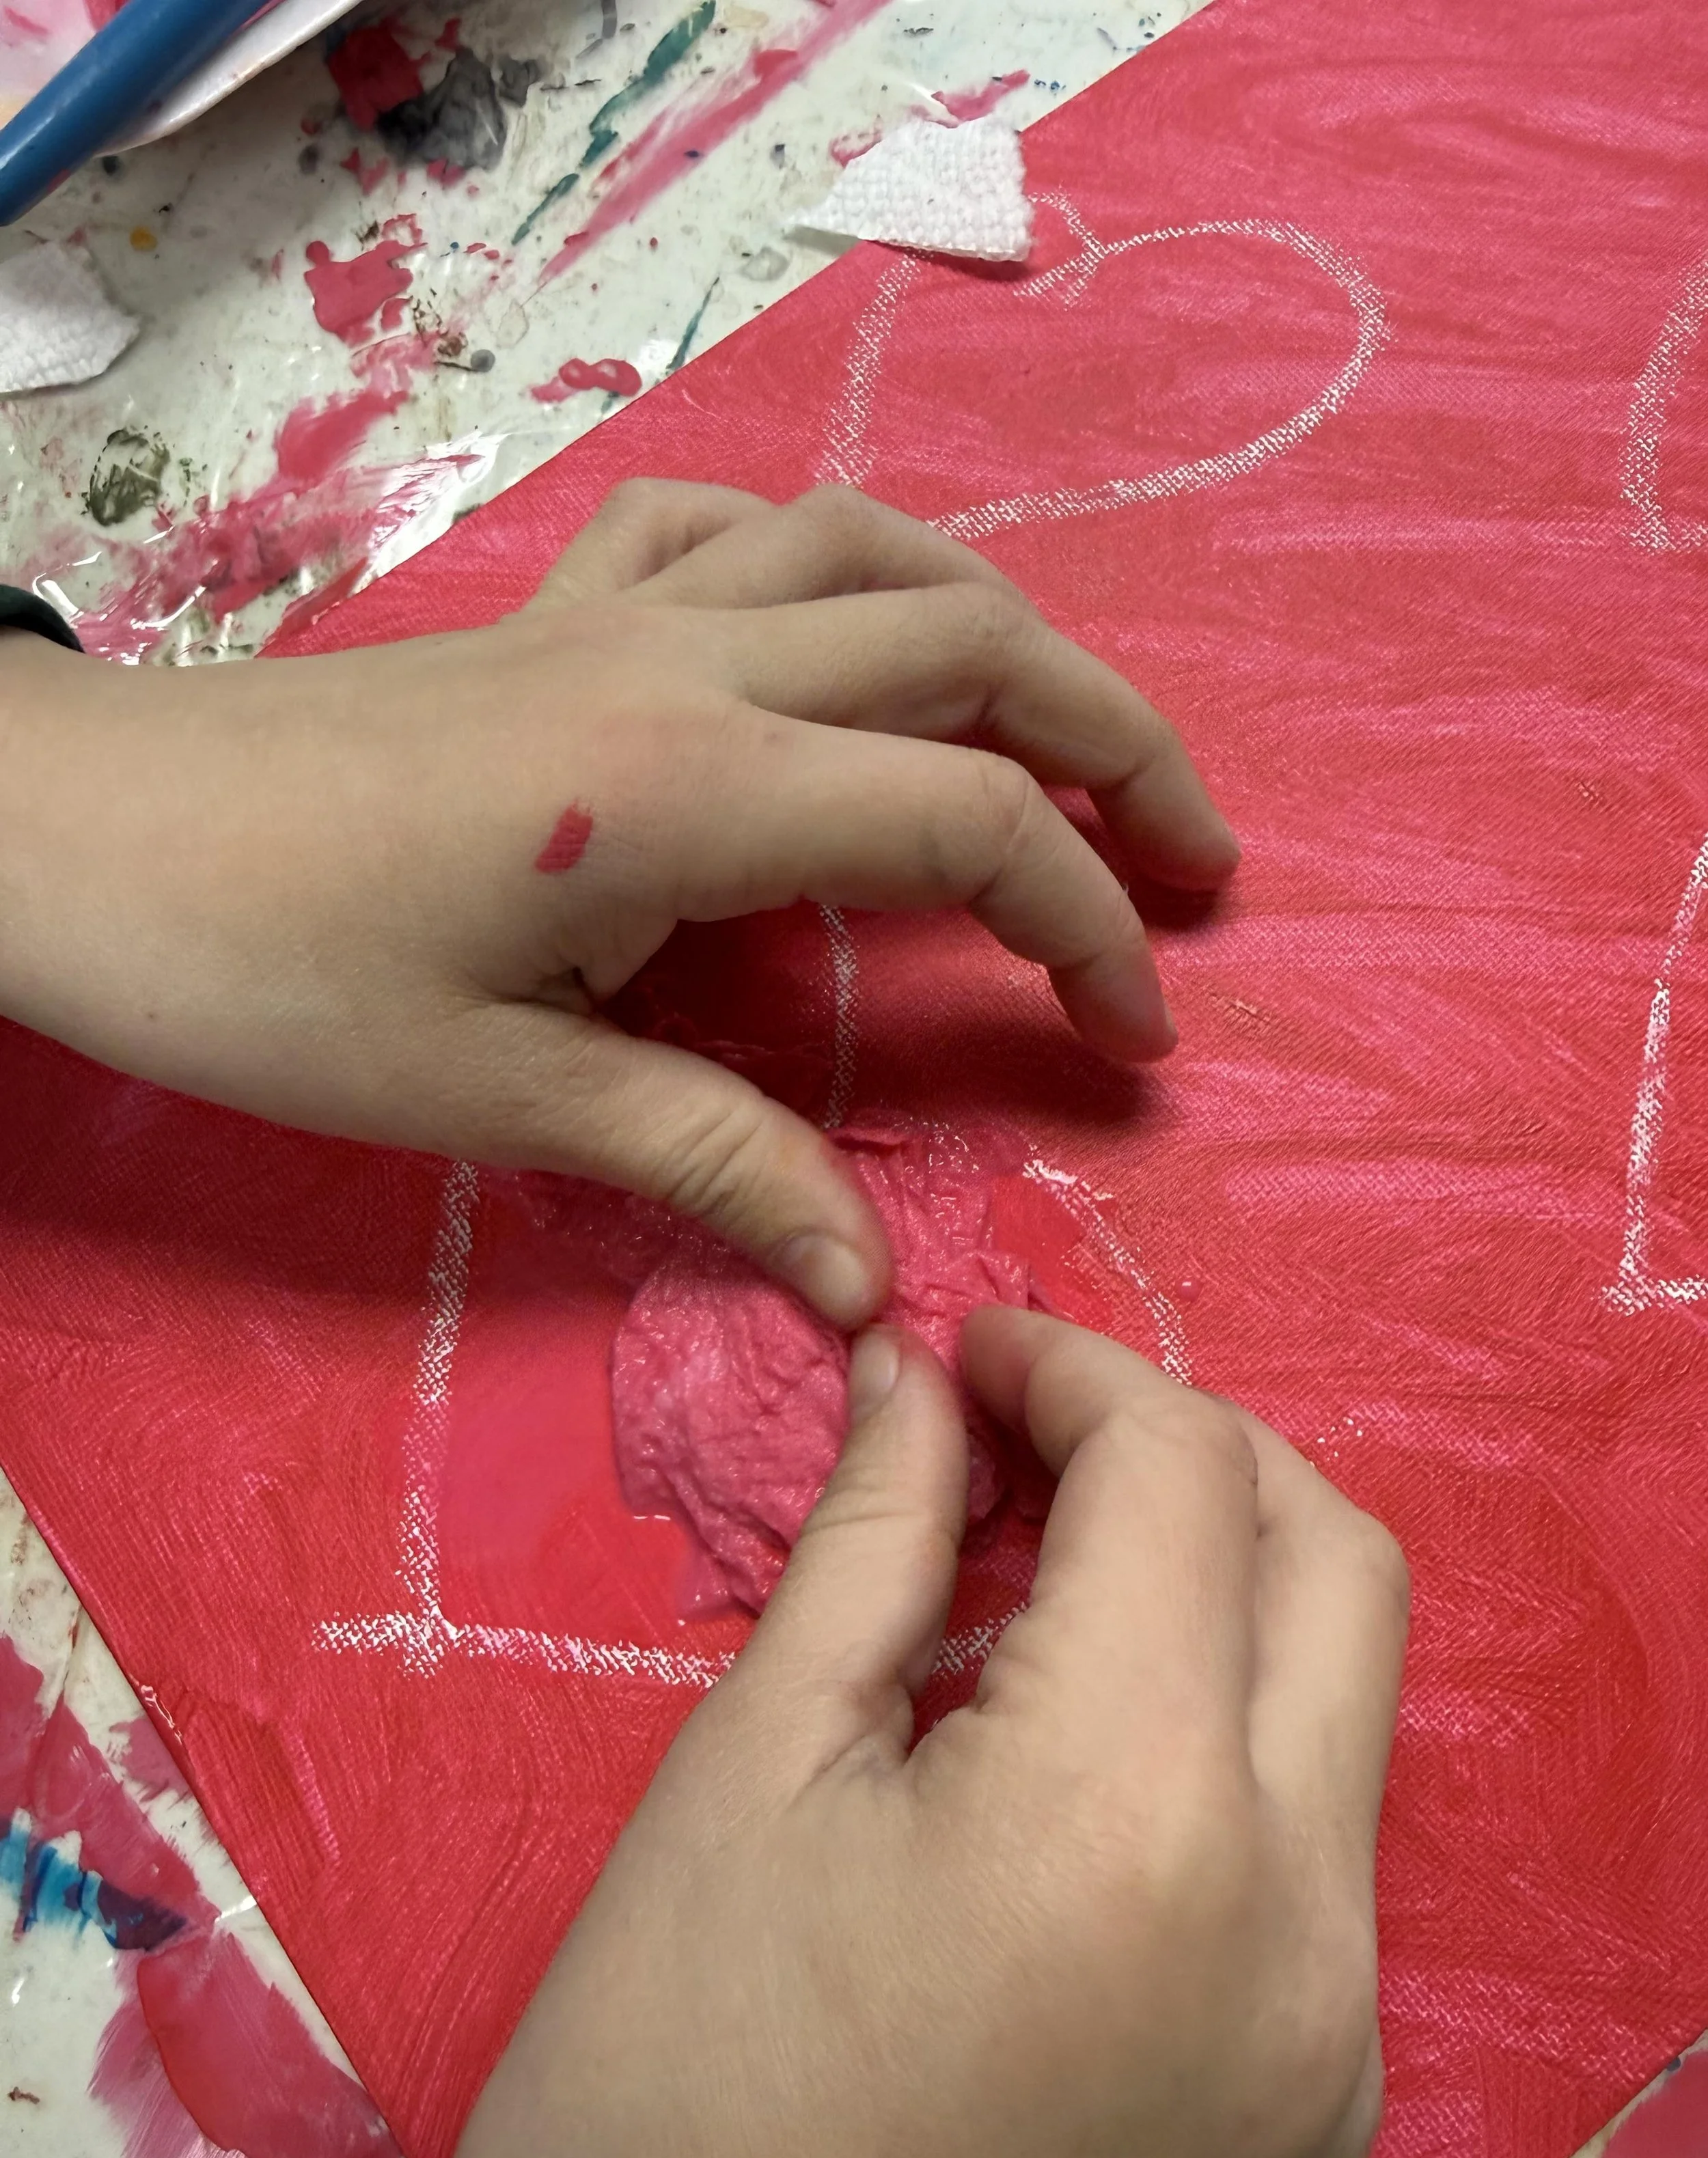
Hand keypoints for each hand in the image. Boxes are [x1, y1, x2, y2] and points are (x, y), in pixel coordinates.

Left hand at [0, 484, 1236, 1324]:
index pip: (971, 822)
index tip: (1138, 1037)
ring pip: (880, 550)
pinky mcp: (557, 601)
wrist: (79, 832)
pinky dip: (831, 558)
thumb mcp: (494, 1095)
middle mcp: (689, 659)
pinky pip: (735, 522)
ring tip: (1073, 735)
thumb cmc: (266, 972)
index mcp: (692, 786)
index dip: (1090, 927)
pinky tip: (843, 630)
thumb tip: (869, 1293)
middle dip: (1123, 750)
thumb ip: (706, 1165)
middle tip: (1199, 866)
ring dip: (1008, 631)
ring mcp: (623, 607)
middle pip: (978, 645)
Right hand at [420, 1310, 1407, 2157]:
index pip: (1183, 1479)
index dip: (1072, 1368)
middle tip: (1031, 1435)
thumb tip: (919, 1379)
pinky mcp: (1314, 2113)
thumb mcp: (744, 1785)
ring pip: (1343, 1705)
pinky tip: (1069, 1754)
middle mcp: (1300, 1924)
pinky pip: (1316, 1850)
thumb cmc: (659, 2110)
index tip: (966, 1352)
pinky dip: (1219, 1740)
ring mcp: (1330, 2037)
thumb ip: (871, 1545)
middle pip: (1334, 1564)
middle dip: (1192, 1448)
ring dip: (1218, 1588)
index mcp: (1141, 1817)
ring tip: (1038, 1579)